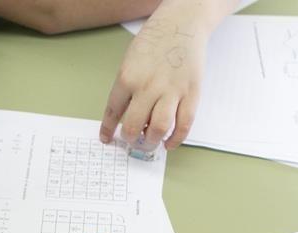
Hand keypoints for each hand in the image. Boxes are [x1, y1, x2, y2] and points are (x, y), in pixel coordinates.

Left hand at [99, 2, 210, 151]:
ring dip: (151, 142)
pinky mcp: (191, 94)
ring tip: (149, 143)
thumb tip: (128, 117)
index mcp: (128, 77)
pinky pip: (184, 124)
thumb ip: (128, 89)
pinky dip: (176, 139)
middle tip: (132, 142)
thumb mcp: (131, 61)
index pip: (113, 111)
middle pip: (133, 125)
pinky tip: (169, 142)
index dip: (108, 129)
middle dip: (130, 140)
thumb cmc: (155, 41)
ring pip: (158, 128)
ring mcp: (171, 91)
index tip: (107, 139)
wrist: (182, 24)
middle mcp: (148, 86)